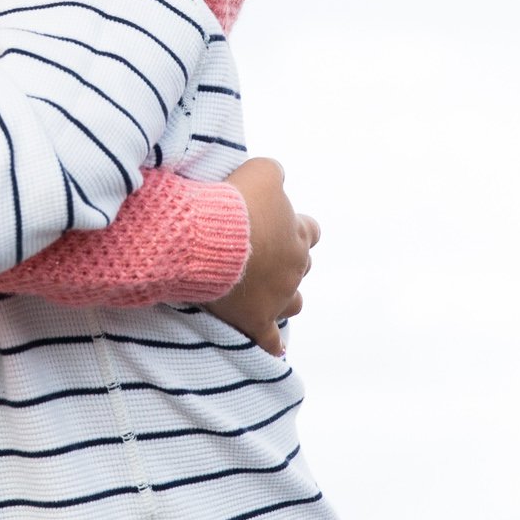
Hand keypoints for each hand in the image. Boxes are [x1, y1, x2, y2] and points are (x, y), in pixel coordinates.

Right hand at [202, 158, 317, 356]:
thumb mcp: (261, 171)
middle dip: (285, 260)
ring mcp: (278, 297)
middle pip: (302, 266)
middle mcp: (295, 268)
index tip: (275, 223)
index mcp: (299, 234)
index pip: (311, 231)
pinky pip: (270, 341)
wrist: (207, 239)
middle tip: (258, 252)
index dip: (294, 226)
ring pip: (294, 302)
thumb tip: (278, 176)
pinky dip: (271, 343)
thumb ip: (274, 173)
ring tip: (264, 292)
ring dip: (283, 296)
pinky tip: (273, 348)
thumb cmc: (233, 202)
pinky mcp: (257, 320)